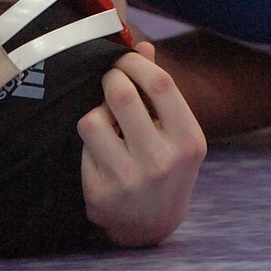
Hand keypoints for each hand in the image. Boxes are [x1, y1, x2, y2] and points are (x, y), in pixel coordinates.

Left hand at [77, 42, 206, 247]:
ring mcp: (130, 179)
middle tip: (109, 82)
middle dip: (109, 79)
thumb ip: (158, 90)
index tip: (124, 59)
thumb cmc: (163, 162)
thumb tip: (142, 46)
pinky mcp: (100, 193)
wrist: (151, 223)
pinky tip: (99, 151)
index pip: (160, 83)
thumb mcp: (173, 131)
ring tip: (106, 122)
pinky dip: (87, 141)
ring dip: (94, 113)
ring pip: (92, 119)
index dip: (134, 62)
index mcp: (188, 140)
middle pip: (121, 94)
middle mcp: (162, 161)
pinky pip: (82, 146)